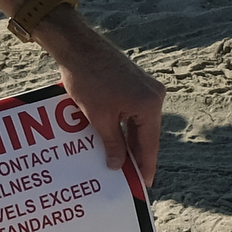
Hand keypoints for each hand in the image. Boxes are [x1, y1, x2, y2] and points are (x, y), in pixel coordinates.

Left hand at [44, 22, 169, 192]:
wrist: (78, 47)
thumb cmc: (88, 79)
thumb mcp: (100, 118)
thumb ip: (113, 144)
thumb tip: (117, 165)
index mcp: (150, 104)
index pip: (150, 143)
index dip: (146, 166)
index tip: (144, 185)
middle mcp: (154, 95)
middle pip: (147, 133)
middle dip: (136, 154)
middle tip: (130, 177)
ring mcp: (146, 86)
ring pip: (139, 122)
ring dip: (129, 140)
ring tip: (120, 161)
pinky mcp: (136, 82)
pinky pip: (134, 110)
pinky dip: (126, 125)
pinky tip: (116, 138)